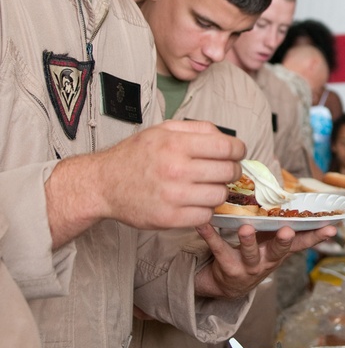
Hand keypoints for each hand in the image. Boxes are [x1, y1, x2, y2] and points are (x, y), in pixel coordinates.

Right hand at [46, 120, 245, 247]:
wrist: (103, 184)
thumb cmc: (136, 155)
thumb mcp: (164, 130)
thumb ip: (198, 129)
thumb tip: (228, 138)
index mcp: (177, 144)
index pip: (228, 147)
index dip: (239, 150)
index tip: (237, 154)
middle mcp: (176, 169)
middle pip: (228, 172)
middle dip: (232, 171)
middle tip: (223, 171)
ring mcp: (173, 196)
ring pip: (220, 195)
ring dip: (219, 191)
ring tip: (207, 186)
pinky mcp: (169, 218)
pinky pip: (206, 216)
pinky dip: (205, 210)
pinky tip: (195, 201)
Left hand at [193, 222, 336, 298]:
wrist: (228, 286)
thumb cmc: (255, 254)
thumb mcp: (271, 245)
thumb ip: (285, 227)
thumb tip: (303, 199)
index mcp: (280, 252)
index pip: (303, 244)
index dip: (317, 236)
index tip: (332, 228)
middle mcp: (267, 261)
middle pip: (278, 251)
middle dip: (283, 241)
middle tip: (286, 231)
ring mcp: (247, 266)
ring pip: (249, 253)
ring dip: (248, 240)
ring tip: (246, 228)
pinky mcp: (227, 266)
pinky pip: (218, 248)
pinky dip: (210, 235)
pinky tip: (203, 224)